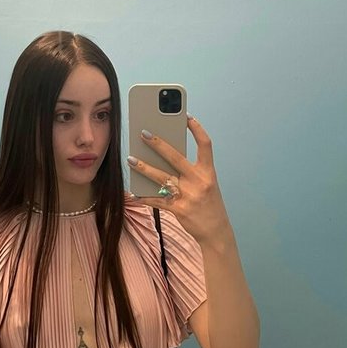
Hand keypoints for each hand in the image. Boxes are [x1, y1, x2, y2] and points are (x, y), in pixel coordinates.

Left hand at [127, 116, 230, 245]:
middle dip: (158, 144)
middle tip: (144, 133)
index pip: (205, 145)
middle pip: (176, 158)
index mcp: (208, 172)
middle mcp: (199, 181)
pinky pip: (157, 200)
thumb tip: (165, 156)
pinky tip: (133, 191)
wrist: (216, 230)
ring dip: (144, 168)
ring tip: (130, 159)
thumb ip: (190, 171)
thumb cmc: (208, 203)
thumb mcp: (206, 184)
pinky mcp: (178, 209)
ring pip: (161, 178)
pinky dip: (144, 196)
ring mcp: (188, 196)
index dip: (197, 129)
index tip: (186, 116)